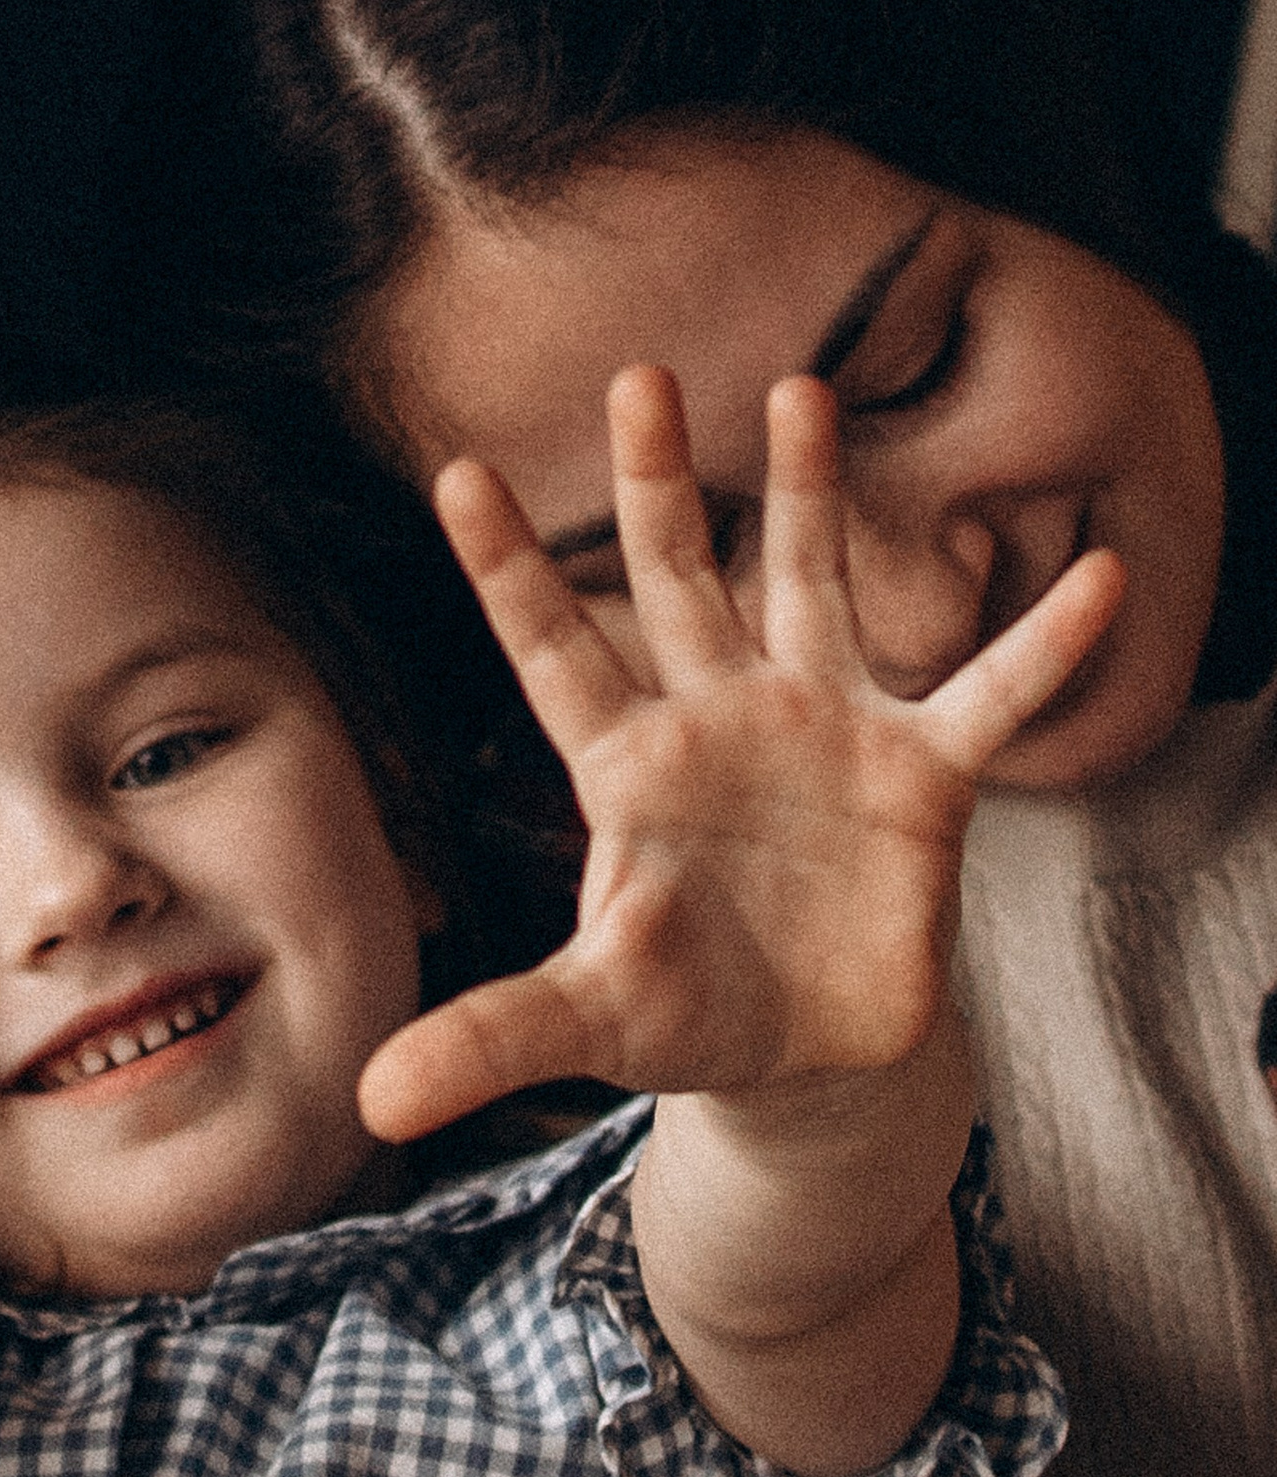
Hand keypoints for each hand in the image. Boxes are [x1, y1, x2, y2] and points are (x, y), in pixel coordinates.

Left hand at [359, 368, 1122, 1142]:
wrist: (804, 1055)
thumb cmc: (683, 1016)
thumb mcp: (589, 1025)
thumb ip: (492, 1038)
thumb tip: (375, 1099)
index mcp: (627, 770)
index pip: (551, 654)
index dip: (507, 570)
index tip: (456, 473)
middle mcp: (720, 721)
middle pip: (677, 583)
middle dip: (656, 487)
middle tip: (638, 376)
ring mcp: (823, 731)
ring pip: (812, 588)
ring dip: (810, 496)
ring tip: (802, 389)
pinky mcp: (922, 778)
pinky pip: (989, 698)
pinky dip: (1042, 646)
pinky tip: (1100, 578)